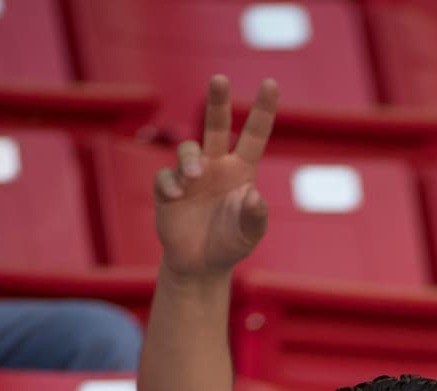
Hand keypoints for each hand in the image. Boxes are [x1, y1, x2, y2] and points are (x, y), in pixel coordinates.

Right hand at [153, 74, 277, 277]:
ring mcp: (191, 175)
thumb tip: (254, 195)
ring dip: (189, 159)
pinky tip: (177, 195)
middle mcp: (215, 165)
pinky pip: (166, 176)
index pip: (254, 135)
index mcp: (241, 171)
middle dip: (217, 100)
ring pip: (188, 149)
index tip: (271, 83)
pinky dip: (171, 182)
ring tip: (193, 176)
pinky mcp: (168, 189)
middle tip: (219, 79)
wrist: (201, 265)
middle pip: (215, 125)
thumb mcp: (250, 233)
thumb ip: (255, 216)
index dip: (263, 110)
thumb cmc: (230, 243)